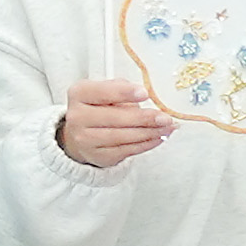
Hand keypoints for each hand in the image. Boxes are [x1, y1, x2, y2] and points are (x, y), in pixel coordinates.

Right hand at [54, 74, 172, 170]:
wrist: (80, 133)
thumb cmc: (98, 107)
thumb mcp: (105, 91)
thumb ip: (122, 89)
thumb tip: (149, 98)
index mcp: (79, 94)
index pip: (102, 92)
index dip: (124, 92)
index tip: (144, 94)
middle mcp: (77, 117)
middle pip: (115, 118)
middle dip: (144, 118)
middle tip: (164, 117)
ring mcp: (85, 139)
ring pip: (122, 136)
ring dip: (150, 132)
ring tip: (167, 128)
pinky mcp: (97, 155)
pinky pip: (126, 150)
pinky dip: (146, 144)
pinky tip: (158, 138)